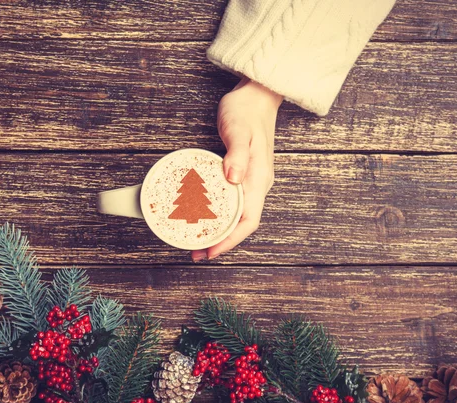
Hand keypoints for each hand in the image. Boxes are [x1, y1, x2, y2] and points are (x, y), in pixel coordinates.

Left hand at [192, 78, 281, 260]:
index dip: (230, 239)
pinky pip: (233, 204)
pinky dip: (220, 216)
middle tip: (197, 253)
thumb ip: (236, 154)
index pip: (248, 220)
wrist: (257, 96)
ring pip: (238, 216)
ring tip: (199, 242)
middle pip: (242, 224)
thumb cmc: (246, 111)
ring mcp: (251, 181)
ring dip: (220, 231)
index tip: (211, 251)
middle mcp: (257, 184)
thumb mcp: (238, 129)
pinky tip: (206, 218)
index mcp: (258, 179)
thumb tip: (232, 178)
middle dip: (222, 242)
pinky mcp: (243, 175)